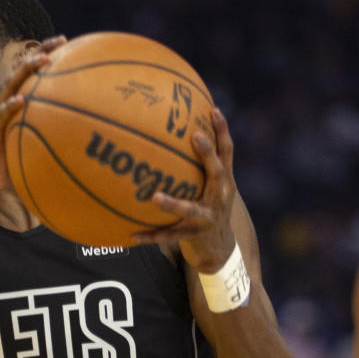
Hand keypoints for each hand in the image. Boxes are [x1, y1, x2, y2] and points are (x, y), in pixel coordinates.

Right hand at [0, 38, 66, 201]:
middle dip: (41, 52)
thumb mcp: (34, 148)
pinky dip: (10, 107)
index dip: (47, 55)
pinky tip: (20, 101)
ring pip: (11, 86)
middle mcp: (6, 103)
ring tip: (42, 60)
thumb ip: (52, 140)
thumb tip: (83, 143)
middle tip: (61, 41)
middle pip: (22, 70)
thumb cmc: (12, 165)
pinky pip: (1, 117)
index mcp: (16, 104)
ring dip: (26, 70)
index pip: (32, 75)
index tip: (66, 43)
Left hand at [132, 106, 236, 271]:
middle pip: (217, 172)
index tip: (213, 109)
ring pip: (190, 210)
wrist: (220, 248)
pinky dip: (150, 235)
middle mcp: (220, 196)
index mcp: (224, 181)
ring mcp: (208, 217)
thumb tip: (176, 132)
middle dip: (208, 153)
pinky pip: (169, 236)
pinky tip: (131, 234)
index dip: (222, 130)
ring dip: (173, 204)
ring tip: (155, 197)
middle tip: (195, 136)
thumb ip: (200, 165)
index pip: (227, 151)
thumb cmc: (209, 208)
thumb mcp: (212, 186)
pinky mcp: (193, 236)